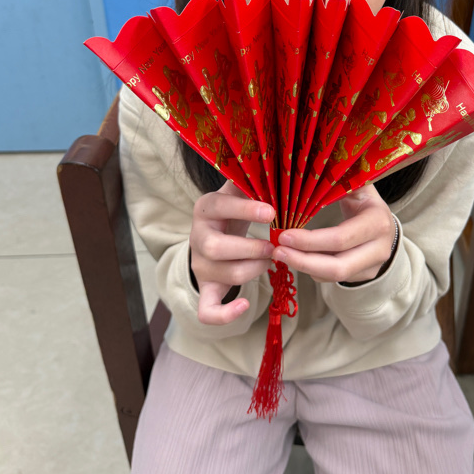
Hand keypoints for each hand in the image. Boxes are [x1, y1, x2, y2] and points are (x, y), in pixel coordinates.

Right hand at [189, 181, 274, 324]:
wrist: (211, 239)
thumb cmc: (232, 214)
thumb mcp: (235, 193)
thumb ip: (248, 179)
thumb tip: (271, 160)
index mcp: (206, 209)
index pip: (220, 206)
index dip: (245, 209)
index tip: (272, 211)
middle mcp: (198, 238)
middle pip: (218, 248)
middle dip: (252, 248)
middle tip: (274, 247)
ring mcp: (201, 266)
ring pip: (225, 275)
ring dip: (254, 270)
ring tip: (270, 261)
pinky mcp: (206, 288)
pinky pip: (208, 309)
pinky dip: (226, 313)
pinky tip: (245, 305)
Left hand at [273, 185, 396, 284]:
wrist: (385, 224)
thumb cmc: (364, 200)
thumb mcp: (357, 186)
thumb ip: (338, 180)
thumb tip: (313, 167)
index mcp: (377, 222)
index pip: (340, 238)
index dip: (310, 241)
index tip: (284, 235)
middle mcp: (379, 248)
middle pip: (337, 266)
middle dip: (303, 261)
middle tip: (277, 251)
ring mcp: (373, 266)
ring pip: (333, 276)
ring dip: (304, 267)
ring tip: (282, 254)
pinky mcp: (363, 276)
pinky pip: (333, 279)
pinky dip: (312, 270)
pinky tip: (298, 257)